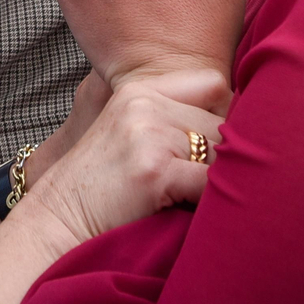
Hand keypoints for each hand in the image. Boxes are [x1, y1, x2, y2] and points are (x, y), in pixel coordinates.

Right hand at [21, 69, 229, 248]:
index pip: (214, 84)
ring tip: (192, 198)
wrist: (59, 219)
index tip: (213, 146)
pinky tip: (187, 211)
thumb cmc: (103, 186)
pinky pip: (212, 182)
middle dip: (225, 155)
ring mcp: (148, 134)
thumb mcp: (129, 133)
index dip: (225, 116)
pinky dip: (210, 203)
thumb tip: (244, 121)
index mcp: (139, 90)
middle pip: (224, 121)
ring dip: (218, 180)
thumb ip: (171, 117)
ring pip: (223, 152)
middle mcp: (144, 103)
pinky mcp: (154, 169)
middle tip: (202, 183)